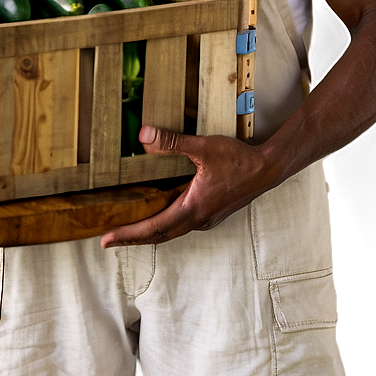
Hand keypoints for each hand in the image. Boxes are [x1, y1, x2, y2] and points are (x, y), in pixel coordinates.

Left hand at [101, 125, 278, 247]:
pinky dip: (164, 225)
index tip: (107, 240)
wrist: (268, 169)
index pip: (154, 228)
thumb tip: (143, 135)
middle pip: (159, 235)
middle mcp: (199, 219)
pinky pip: (181, 224)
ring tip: (127, 230)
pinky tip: (157, 215)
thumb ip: (172, 141)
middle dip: (132, 238)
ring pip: (171, 232)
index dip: (128, 234)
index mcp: (194, 208)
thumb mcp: (203, 147)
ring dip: (148, 233)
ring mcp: (206, 218)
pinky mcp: (211, 213)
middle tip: (107, 240)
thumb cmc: (239, 159)